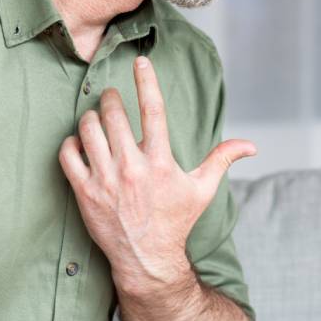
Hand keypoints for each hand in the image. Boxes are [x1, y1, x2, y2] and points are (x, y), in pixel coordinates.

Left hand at [59, 56, 255, 293]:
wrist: (146, 259)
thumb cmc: (175, 221)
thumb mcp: (202, 190)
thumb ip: (222, 160)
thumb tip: (252, 146)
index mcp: (161, 163)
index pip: (154, 111)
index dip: (147, 81)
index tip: (140, 62)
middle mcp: (132, 168)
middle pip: (114, 115)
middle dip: (111, 98)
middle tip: (112, 97)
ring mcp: (106, 180)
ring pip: (88, 129)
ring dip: (90, 117)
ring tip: (96, 118)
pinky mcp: (84, 192)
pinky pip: (68, 154)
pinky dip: (71, 142)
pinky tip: (80, 143)